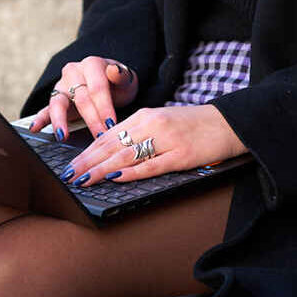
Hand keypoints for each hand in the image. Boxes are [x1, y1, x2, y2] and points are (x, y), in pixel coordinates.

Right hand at [26, 56, 138, 141]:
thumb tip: (114, 70)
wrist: (110, 83)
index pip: (97, 87)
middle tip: (100, 136)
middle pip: (80, 98)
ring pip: (58, 103)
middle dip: (91, 120)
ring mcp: (62, 87)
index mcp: (91, 64)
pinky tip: (34, 128)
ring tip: (63, 135)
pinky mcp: (55, 100)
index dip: (104, 107)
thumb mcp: (125, 79)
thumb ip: (121, 76)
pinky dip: (40, 119)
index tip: (111, 124)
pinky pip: (46, 110)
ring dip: (60, 121)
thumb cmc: (117, 84)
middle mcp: (73, 73)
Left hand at [56, 104, 246, 186]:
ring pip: (126, 154)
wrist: (227, 123)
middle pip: (111, 145)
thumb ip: (137, 133)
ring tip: (83, 179)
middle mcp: (151, 125)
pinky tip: (115, 177)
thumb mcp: (160, 122)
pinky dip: (131, 172)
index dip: (86, 151)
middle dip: (87, 161)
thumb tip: (110, 151)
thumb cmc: (192, 125)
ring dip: (101, 168)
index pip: (107, 135)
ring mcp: (166, 140)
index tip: (70, 164)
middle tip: (68, 175)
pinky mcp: (181, 155)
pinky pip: (151, 165)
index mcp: (144, 116)